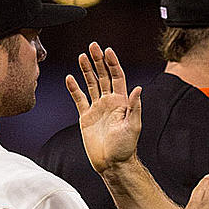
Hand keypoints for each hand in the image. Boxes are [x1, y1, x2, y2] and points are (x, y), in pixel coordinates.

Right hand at [66, 42, 142, 173]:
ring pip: (91, 84)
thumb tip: (138, 88)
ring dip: (86, 70)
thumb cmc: (125, 147)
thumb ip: (135, 107)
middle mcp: (109, 102)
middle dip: (98, 61)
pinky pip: (79, 99)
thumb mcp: (133, 126)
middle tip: (92, 46)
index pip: (117, 77)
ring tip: (82, 56)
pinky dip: (74, 88)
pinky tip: (70, 78)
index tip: (107, 50)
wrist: (112, 163)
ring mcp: (97, 108)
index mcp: (122, 102)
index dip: (113, 63)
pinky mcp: (86, 117)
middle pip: (103, 76)